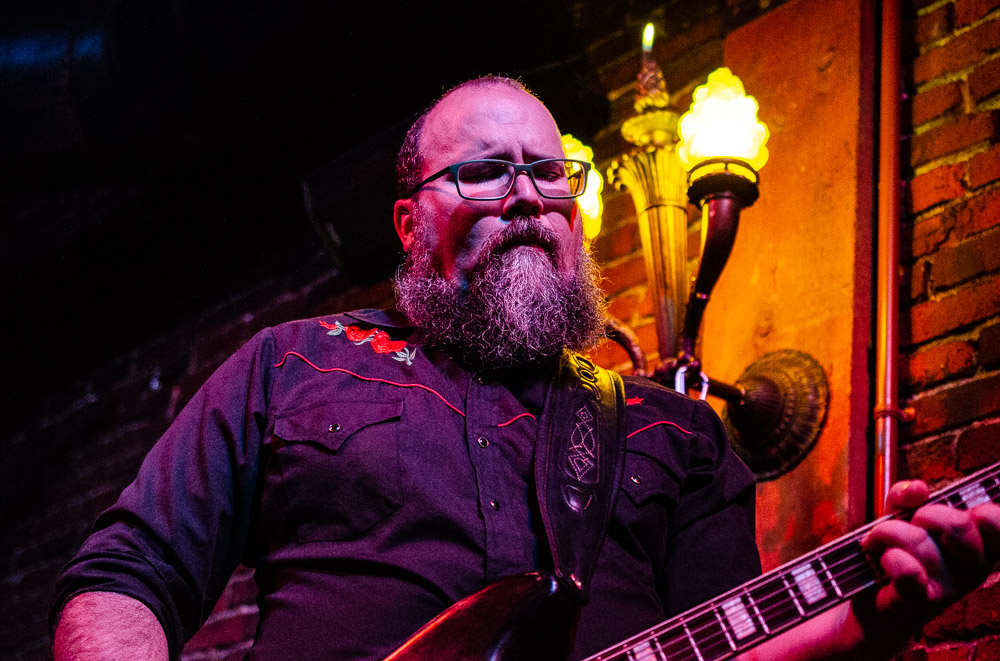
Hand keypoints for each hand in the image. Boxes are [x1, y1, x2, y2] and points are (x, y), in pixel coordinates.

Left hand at [862, 480, 999, 622]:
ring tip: (877, 538)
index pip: (998, 522)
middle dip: (926, 514)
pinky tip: (885, 557)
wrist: (875, 599)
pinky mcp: (920, 601)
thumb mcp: (902, 516)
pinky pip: (909, 571)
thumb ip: (907, 496)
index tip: (961, 510)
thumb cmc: (898, 551)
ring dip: (888, 531)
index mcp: (979, 544)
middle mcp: (972, 568)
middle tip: (912, 523)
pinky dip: (892, 558)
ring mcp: (949, 587)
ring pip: (920, 541)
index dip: (983, 510)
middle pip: (959, 525)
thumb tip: (918, 488)